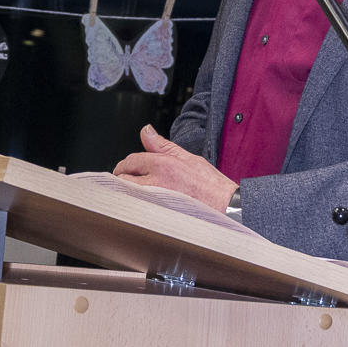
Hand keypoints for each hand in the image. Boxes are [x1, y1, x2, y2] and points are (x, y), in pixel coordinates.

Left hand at [112, 125, 237, 212]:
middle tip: (133, 179)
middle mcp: (156, 182)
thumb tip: (146, 131)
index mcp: (163, 165)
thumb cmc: (209, 184)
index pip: (131, 161)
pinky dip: (136, 204)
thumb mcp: (187, 157)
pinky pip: (137, 208)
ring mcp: (154, 200)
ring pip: (127, 194)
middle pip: (123, 178)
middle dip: (125, 176)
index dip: (128, 164)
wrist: (224, 206)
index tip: (130, 168)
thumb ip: (161, 145)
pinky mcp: (156, 214)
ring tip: (139, 191)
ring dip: (128, 191)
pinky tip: (145, 203)